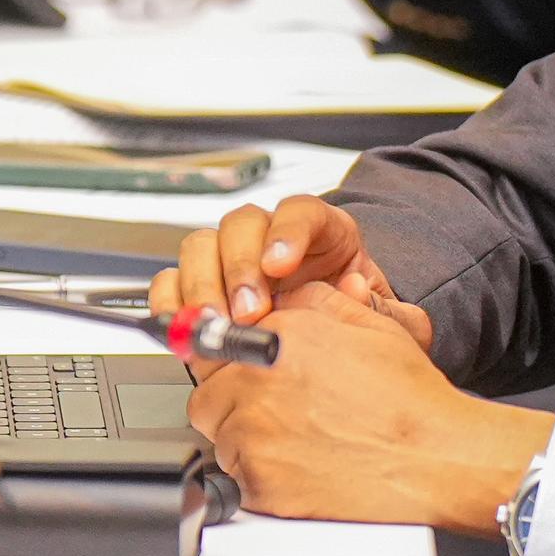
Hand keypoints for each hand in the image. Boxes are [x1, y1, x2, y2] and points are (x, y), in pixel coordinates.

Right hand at [151, 194, 406, 332]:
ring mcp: (231, 260)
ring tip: (218, 326)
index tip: (280, 265)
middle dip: (240, 268)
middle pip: (242, 224)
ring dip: (204, 286)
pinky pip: (172, 280)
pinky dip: (171, 302)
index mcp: (321, 232)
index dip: (286, 232)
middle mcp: (270, 238)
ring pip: (202, 246)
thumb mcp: (383, 316)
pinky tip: (186, 327)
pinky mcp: (203, 289)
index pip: (300, 211)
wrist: (334, 344)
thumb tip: (353, 292)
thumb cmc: (356, 319)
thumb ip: (379, 308)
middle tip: (249, 311)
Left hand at [188, 288, 540, 534]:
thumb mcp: (371, 325)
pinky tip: (299, 467)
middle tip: (274, 411)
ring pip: (219, 437)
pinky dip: (258, 476)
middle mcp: (256, 382)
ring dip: (244, 438)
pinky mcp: (258, 483)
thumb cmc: (410, 401)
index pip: (217, 342)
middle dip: (233, 400)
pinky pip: (236, 477)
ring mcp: (253, 435)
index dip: (233, 361)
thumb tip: (290, 298)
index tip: (245, 374)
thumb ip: (318, 303)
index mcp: (277, 336)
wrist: (433, 460)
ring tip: (295, 441)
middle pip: (208, 391)